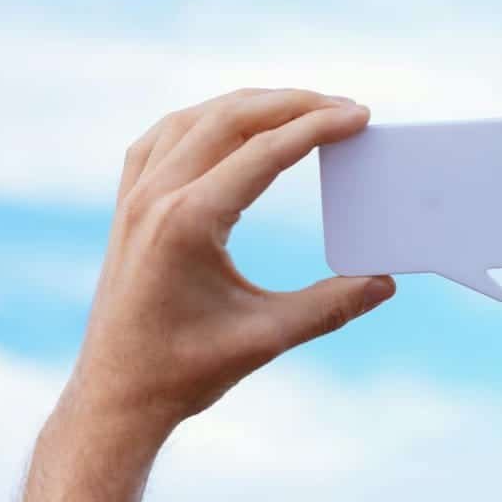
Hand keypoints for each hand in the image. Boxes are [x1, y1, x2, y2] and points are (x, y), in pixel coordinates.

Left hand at [68, 88, 395, 433]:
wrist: (117, 397)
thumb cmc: (186, 371)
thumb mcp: (267, 337)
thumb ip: (331, 306)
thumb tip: (384, 283)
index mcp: (189, 221)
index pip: (264, 151)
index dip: (318, 127)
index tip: (359, 116)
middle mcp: (156, 197)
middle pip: (230, 118)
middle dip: (292, 104)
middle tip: (343, 106)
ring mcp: (135, 198)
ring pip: (194, 118)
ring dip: (249, 105)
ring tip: (299, 107)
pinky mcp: (128, 207)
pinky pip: (162, 138)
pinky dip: (203, 118)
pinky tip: (227, 123)